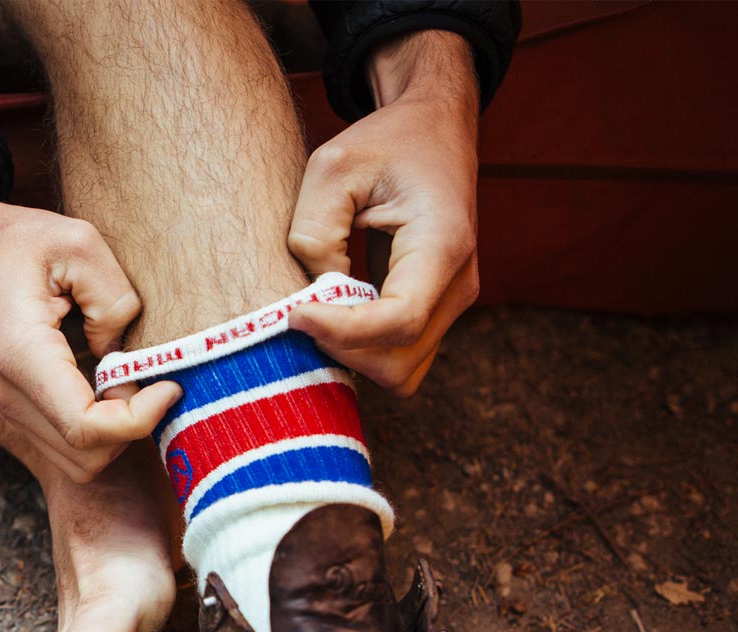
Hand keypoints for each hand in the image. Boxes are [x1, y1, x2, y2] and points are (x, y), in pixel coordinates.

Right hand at [0, 164, 180, 481]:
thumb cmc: (13, 241)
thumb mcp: (79, 244)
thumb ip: (115, 300)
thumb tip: (125, 357)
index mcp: (21, 353)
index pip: (85, 427)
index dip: (138, 420)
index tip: (168, 385)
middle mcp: (8, 393)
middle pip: (86, 458)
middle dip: (131, 430)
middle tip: (149, 382)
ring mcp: (7, 407)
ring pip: (79, 463)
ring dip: (116, 435)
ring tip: (127, 384)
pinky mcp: (14, 409)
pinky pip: (66, 447)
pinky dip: (99, 432)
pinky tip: (108, 388)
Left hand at [288, 31, 479, 397]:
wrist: (433, 134)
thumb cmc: (385, 144)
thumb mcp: (333, 166)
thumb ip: (315, 232)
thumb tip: (314, 297)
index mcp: (444, 242)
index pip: (399, 320)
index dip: (341, 330)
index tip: (295, 312)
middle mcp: (458, 284)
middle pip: (397, 363)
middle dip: (340, 350)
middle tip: (301, 312)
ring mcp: (450, 306)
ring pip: (399, 374)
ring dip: (350, 357)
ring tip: (318, 313)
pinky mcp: (434, 315)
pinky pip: (397, 360)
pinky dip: (360, 353)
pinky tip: (334, 316)